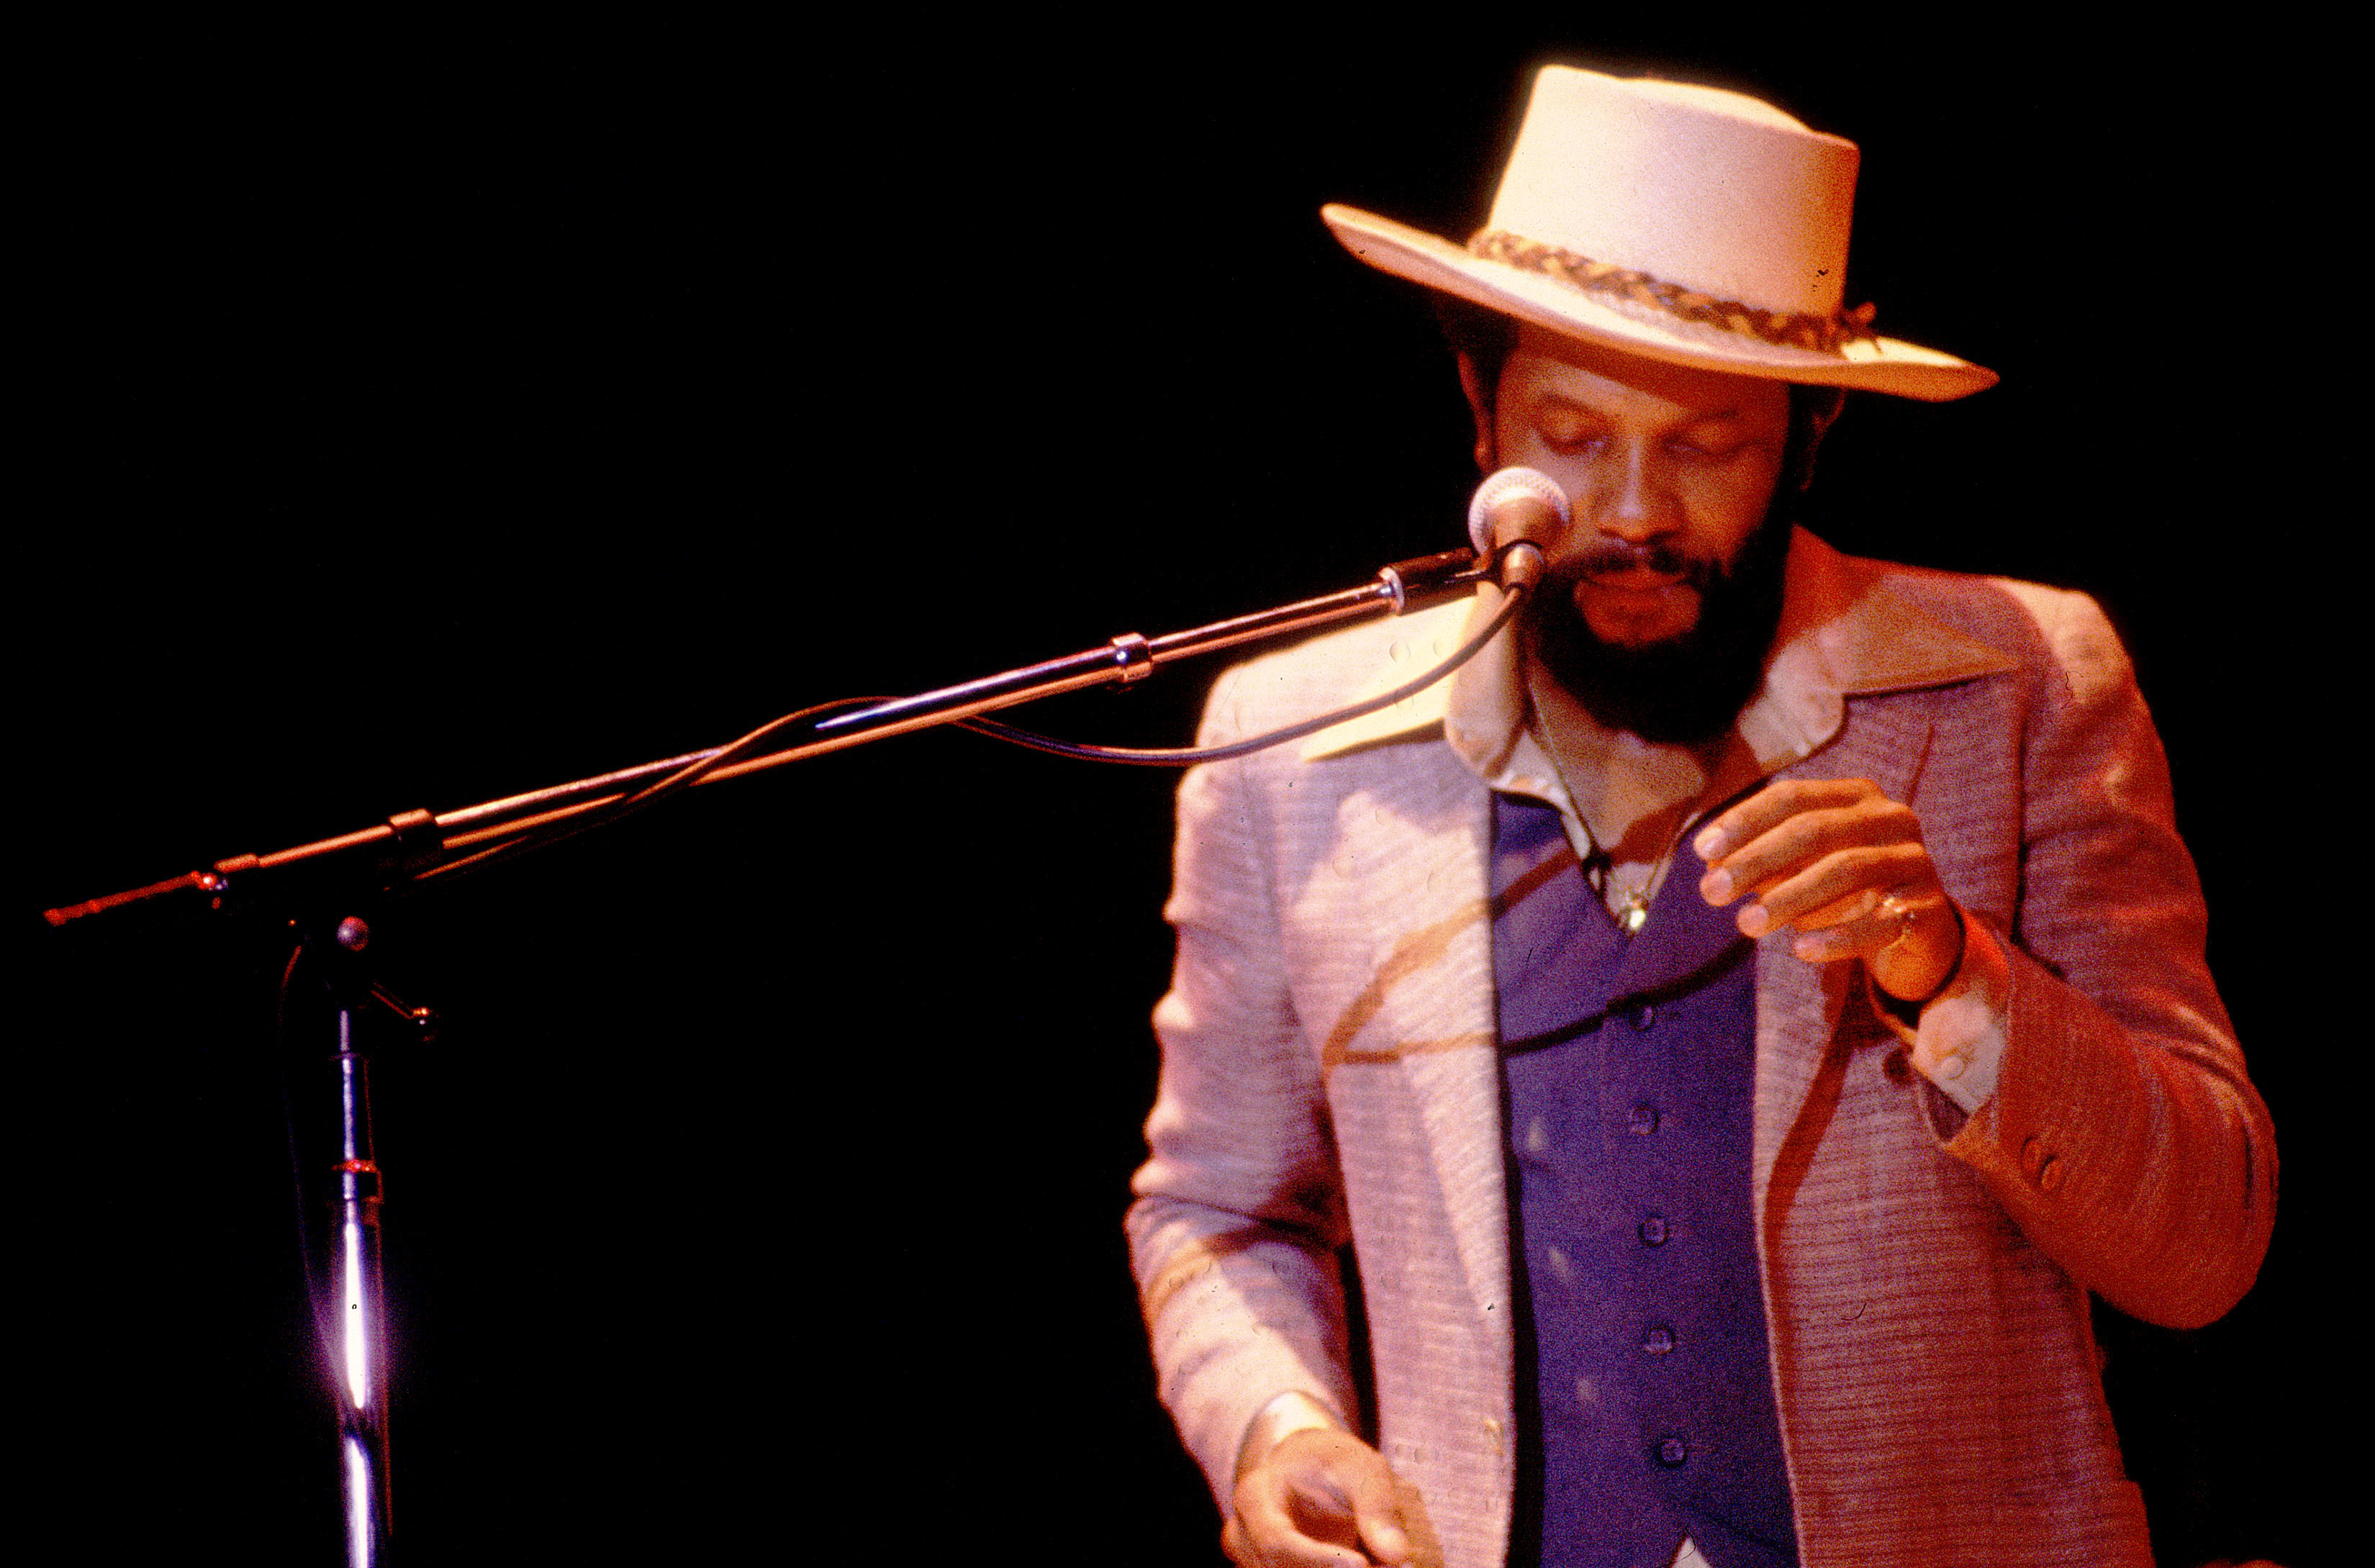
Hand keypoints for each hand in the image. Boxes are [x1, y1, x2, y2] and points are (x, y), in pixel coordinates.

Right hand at [1224, 1429, 1413, 1567]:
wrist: (1307, 1468)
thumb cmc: (1331, 1463)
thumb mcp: (1359, 1467)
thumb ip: (1377, 1506)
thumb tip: (1397, 1555)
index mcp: (1255, 1495)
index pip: (1275, 1540)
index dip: (1318, 1559)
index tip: (1362, 1564)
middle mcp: (1243, 1534)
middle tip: (1385, 1567)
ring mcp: (1252, 1560)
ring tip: (1378, 1563)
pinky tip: (1364, 1563)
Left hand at [1693, 777, 1962, 1001]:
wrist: (1915, 934)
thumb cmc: (1843, 892)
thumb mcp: (1798, 871)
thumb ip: (1759, 861)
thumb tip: (1710, 862)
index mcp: (1855, 796)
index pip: (1793, 797)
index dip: (1744, 820)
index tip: (1701, 851)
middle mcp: (1891, 817)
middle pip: (1814, 830)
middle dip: (1756, 860)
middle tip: (1712, 893)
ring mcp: (1915, 860)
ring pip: (1846, 870)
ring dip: (1789, 898)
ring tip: (1745, 925)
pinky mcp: (1931, 908)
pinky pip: (1880, 922)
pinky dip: (1837, 937)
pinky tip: (1800, 950)